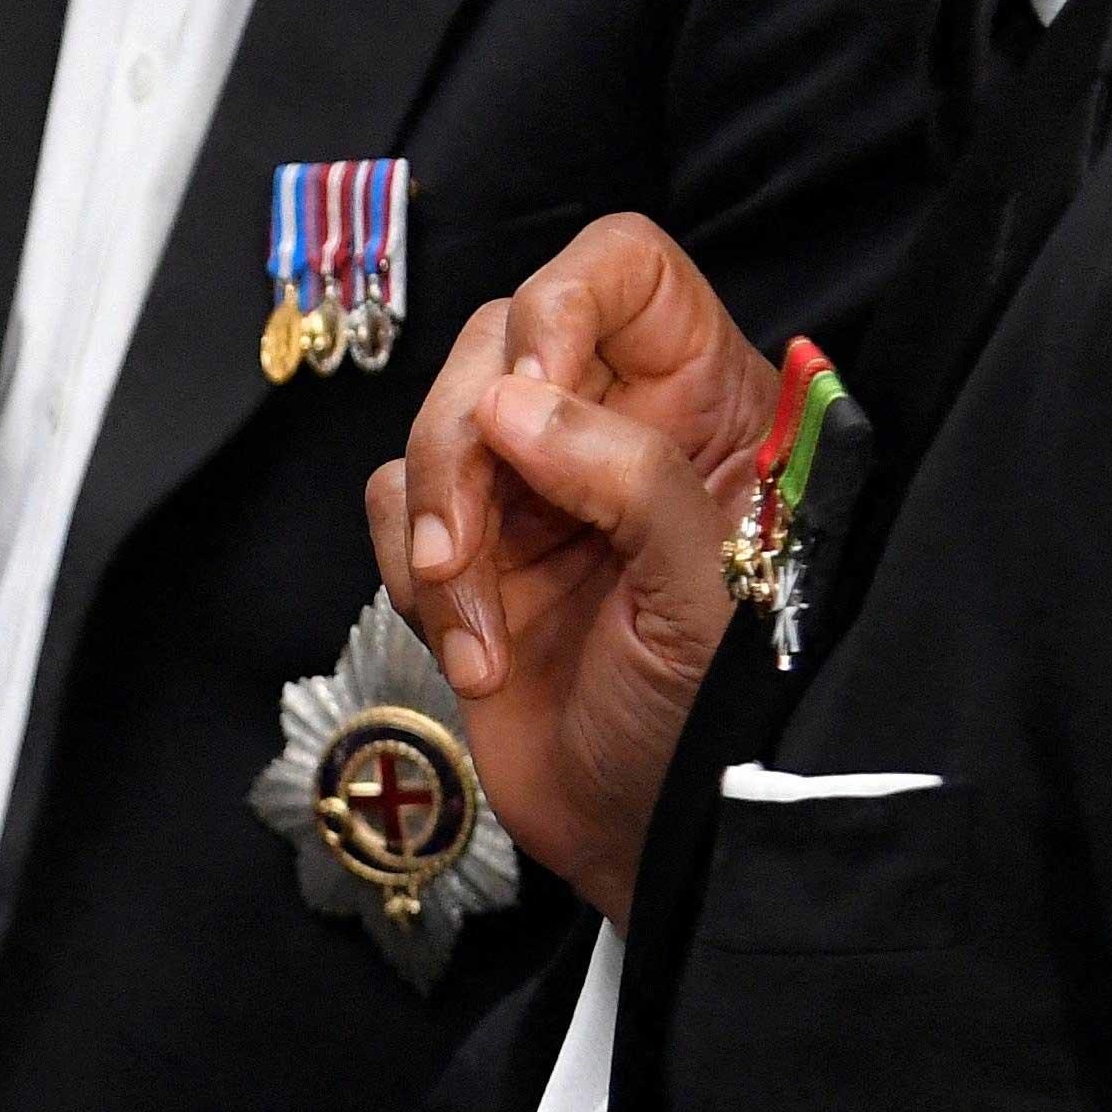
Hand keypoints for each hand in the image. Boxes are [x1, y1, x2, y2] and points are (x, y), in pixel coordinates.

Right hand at [370, 215, 787, 918]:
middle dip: (468, 442)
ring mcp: (533, 486)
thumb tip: (508, 401)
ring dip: (438, 522)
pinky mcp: (463, 547)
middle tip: (470, 540)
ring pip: (436, 421)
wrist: (650, 843)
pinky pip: (393, 503)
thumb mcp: (708, 596)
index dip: (567, 302)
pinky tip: (474, 651)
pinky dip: (412, 574)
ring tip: (473, 619)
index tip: (535, 390)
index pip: (624, 269)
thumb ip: (626, 478)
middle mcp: (612, 423)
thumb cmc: (718, 725)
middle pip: (502, 337)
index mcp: (702, 405)